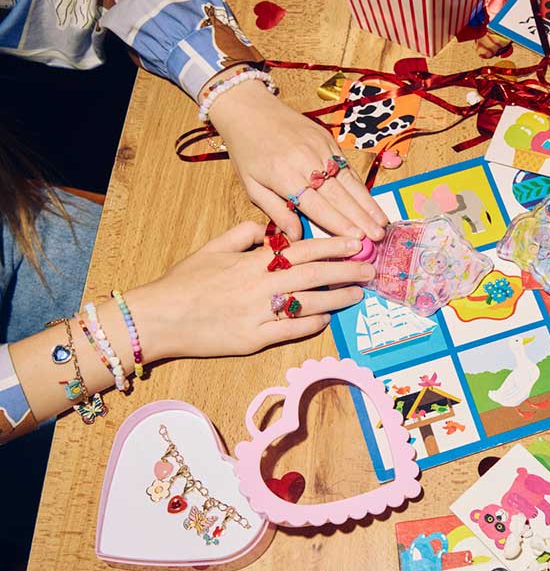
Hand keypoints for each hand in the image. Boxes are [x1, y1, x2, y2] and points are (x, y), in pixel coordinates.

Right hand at [128, 222, 374, 360]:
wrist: (159, 317)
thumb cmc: (186, 281)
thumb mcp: (213, 247)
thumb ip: (244, 234)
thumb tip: (271, 230)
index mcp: (252, 261)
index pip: (302, 249)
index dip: (333, 246)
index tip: (356, 244)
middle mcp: (259, 285)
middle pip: (313, 275)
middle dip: (346, 272)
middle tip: (370, 271)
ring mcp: (257, 314)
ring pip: (308, 304)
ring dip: (337, 299)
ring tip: (357, 295)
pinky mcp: (253, 339)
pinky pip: (290, 331)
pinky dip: (311, 324)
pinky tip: (327, 319)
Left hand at [208, 81, 388, 240]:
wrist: (249, 109)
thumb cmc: (248, 150)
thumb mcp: (252, 186)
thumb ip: (276, 211)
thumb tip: (296, 236)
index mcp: (285, 177)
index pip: (318, 206)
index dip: (339, 224)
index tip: (357, 239)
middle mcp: (306, 162)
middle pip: (339, 196)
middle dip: (361, 218)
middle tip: (378, 236)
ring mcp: (320, 148)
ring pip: (349, 181)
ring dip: (368, 203)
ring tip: (382, 222)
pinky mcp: (327, 139)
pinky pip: (347, 166)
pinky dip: (360, 185)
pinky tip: (371, 201)